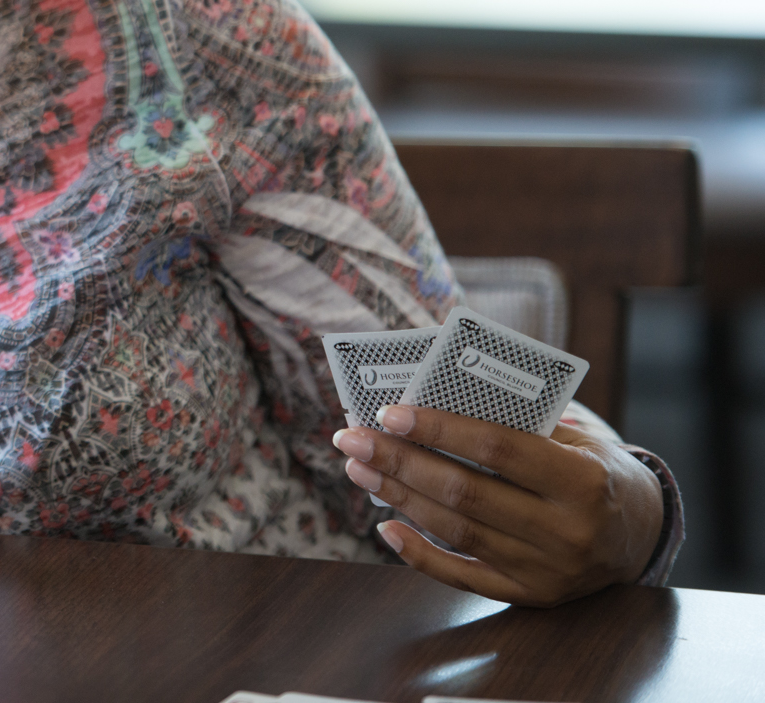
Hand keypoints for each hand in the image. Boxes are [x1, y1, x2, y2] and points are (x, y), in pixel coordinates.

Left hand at [333, 403, 664, 605]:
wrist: (641, 533)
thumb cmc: (595, 470)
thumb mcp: (577, 439)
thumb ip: (518, 422)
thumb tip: (434, 397)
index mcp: (582, 481)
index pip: (498, 449)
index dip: (440, 429)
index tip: (389, 412)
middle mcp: (566, 531)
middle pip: (465, 492)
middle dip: (399, 461)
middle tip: (351, 438)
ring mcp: (547, 570)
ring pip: (456, 530)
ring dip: (398, 497)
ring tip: (359, 468)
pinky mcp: (531, 596)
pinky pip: (464, 577)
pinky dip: (420, 554)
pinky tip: (385, 526)